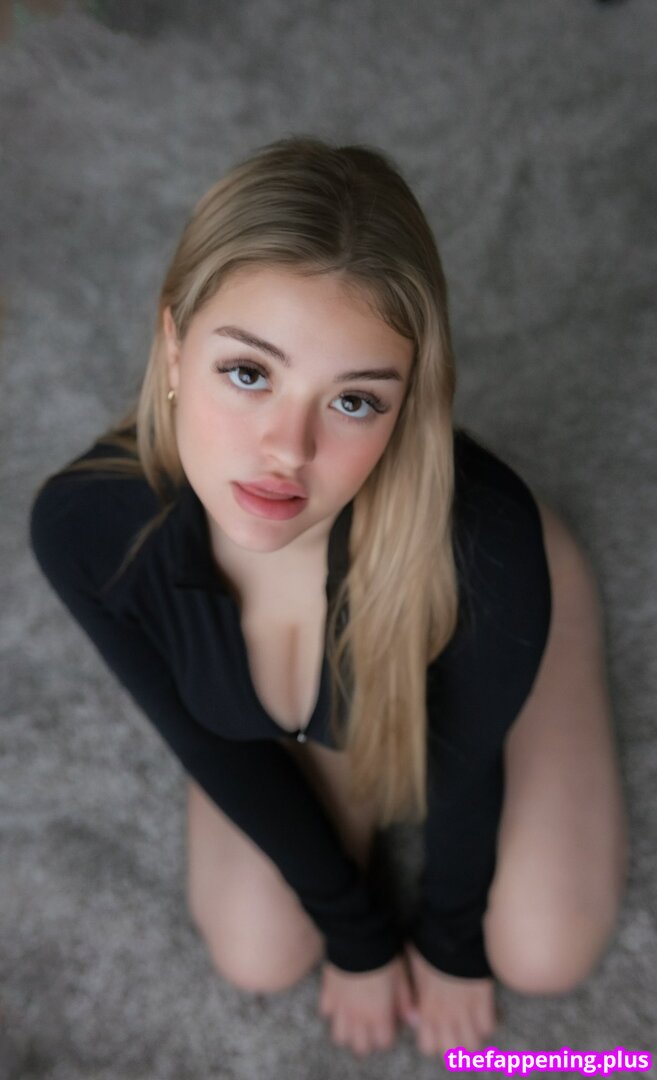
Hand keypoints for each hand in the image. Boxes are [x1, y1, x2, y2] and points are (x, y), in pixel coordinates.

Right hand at [318, 955, 413, 1057]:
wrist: (357, 939)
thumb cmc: (383, 957)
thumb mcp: (401, 977)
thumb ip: (405, 1002)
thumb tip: (413, 1020)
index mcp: (378, 1015)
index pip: (383, 1042)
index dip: (387, 1036)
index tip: (390, 1025)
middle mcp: (358, 1017)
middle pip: (360, 1047)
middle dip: (368, 1040)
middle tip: (372, 1026)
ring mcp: (340, 1007)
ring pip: (340, 1036)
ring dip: (348, 1030)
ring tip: (355, 1019)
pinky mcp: (328, 993)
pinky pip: (326, 1012)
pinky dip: (333, 1011)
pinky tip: (342, 1001)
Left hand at [403, 942, 497, 1056]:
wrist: (452, 933)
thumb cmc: (429, 947)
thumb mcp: (413, 969)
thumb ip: (411, 995)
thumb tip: (413, 1014)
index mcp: (427, 1010)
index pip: (428, 1047)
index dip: (432, 1042)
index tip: (436, 1031)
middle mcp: (446, 1016)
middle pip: (452, 1052)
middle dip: (453, 1046)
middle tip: (455, 1033)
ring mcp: (466, 1011)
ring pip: (472, 1045)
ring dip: (472, 1037)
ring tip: (471, 1026)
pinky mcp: (484, 1001)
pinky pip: (488, 1026)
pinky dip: (487, 1023)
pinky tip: (483, 1013)